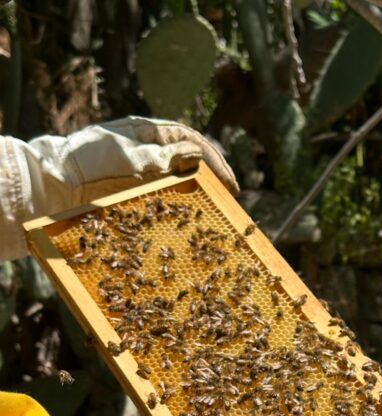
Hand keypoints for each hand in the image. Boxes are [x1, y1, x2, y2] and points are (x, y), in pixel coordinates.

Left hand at [1, 116, 237, 259]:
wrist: (58, 183)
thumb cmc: (88, 159)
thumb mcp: (127, 152)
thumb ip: (161, 154)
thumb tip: (196, 155)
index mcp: (150, 133)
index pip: (192, 142)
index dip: (215, 162)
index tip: (230, 184)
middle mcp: (151, 152)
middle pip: (192, 163)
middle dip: (214, 181)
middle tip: (231, 201)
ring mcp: (146, 174)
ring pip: (182, 185)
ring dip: (201, 198)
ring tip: (218, 213)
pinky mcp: (139, 195)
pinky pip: (167, 202)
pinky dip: (182, 212)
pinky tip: (192, 224)